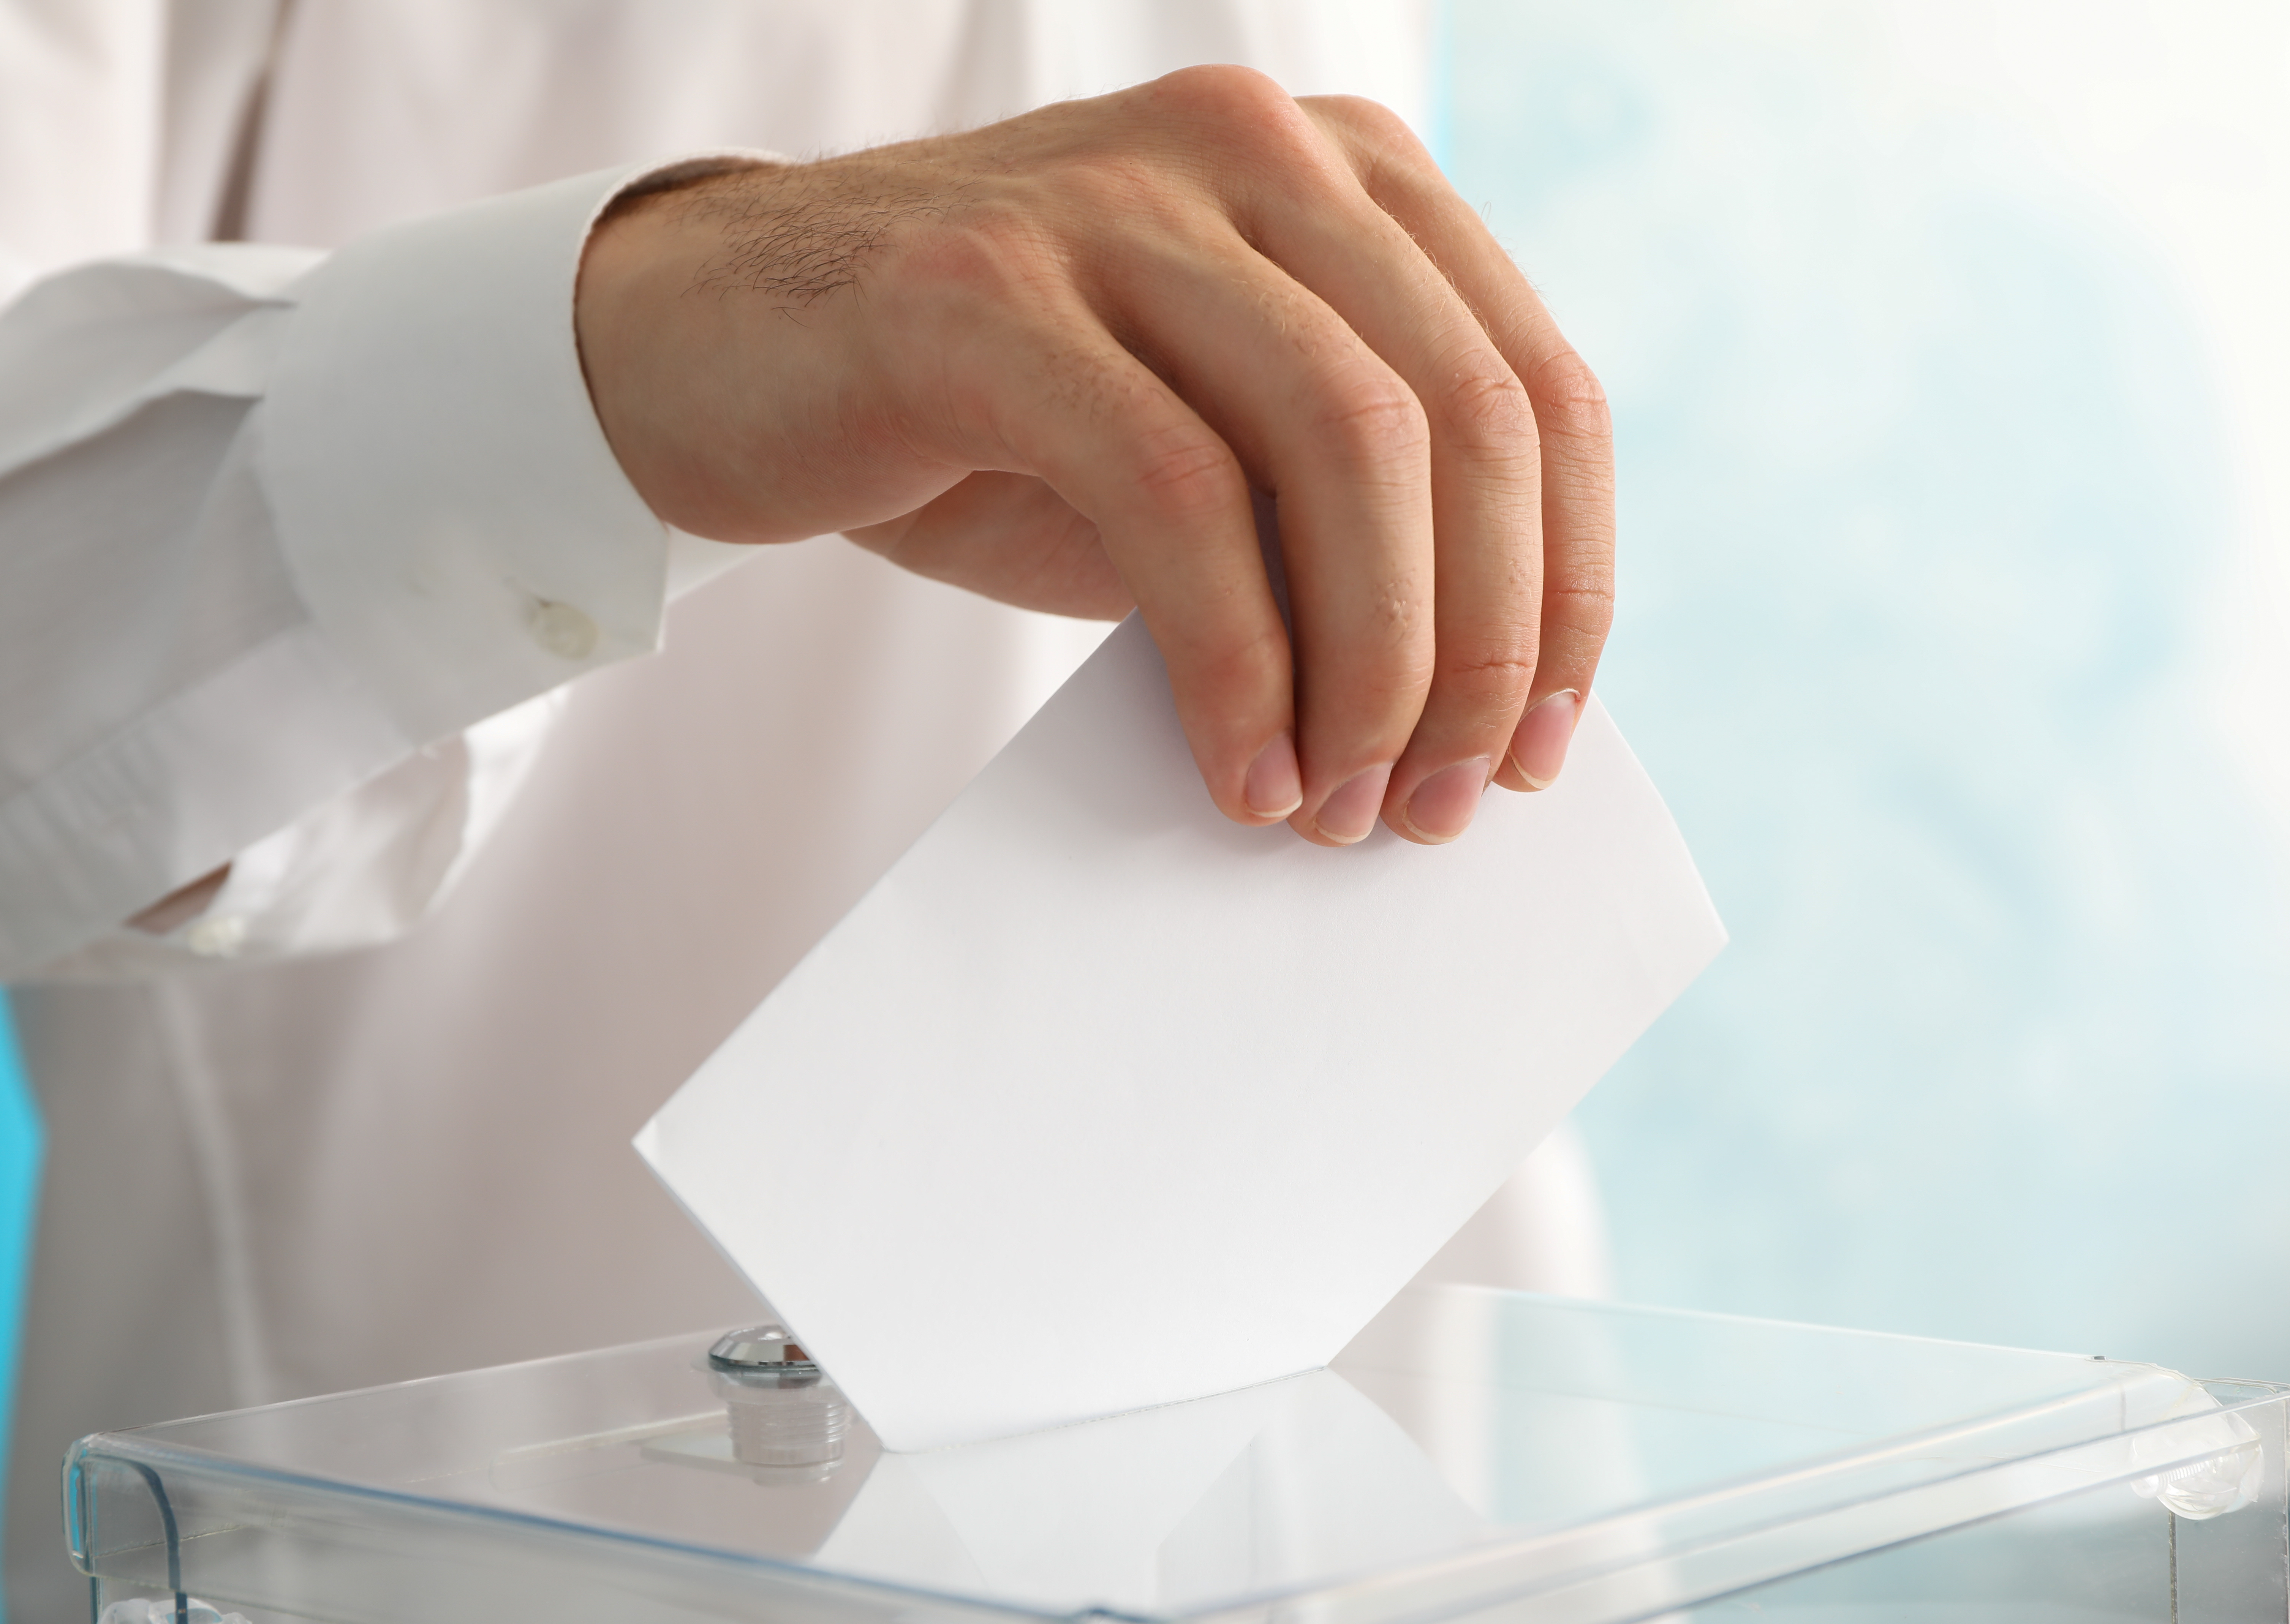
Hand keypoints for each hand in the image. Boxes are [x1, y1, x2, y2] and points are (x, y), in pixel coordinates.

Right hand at [575, 66, 1611, 845]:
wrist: (724, 349)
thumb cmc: (989, 421)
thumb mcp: (1206, 450)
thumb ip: (1336, 518)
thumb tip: (1474, 709)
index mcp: (1343, 174)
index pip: (1536, 387)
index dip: (1565, 586)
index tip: (1540, 745)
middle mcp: (1253, 151)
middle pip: (1463, 420)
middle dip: (1479, 650)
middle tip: (1435, 806)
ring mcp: (1119, 203)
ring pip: (1344, 447)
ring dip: (1370, 669)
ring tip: (1339, 807)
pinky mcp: (988, 293)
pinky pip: (1179, 496)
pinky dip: (1235, 664)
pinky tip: (1241, 770)